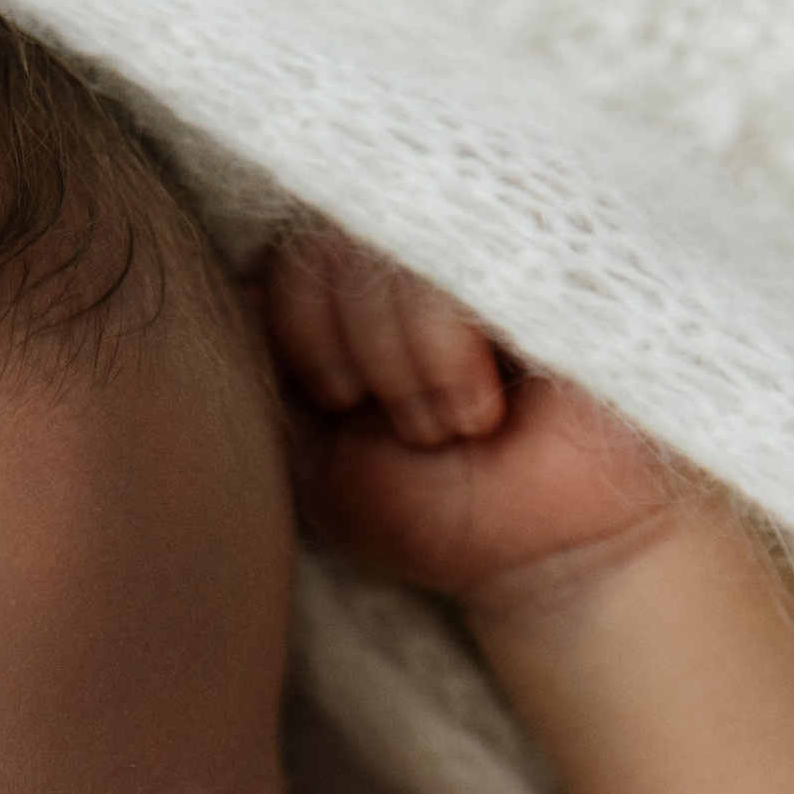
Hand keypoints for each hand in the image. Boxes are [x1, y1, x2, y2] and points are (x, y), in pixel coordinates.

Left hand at [264, 224, 683, 608]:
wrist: (559, 555)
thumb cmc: (442, 508)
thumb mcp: (314, 463)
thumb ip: (261, 382)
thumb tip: (234, 292)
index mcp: (353, 289)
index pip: (280, 251)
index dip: (296, 331)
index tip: (341, 406)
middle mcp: (414, 246)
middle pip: (325, 241)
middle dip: (352, 352)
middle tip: (410, 429)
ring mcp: (486, 237)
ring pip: (384, 248)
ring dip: (407, 362)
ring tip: (458, 428)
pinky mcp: (552, 240)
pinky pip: (456, 246)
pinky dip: (445, 342)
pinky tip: (484, 409)